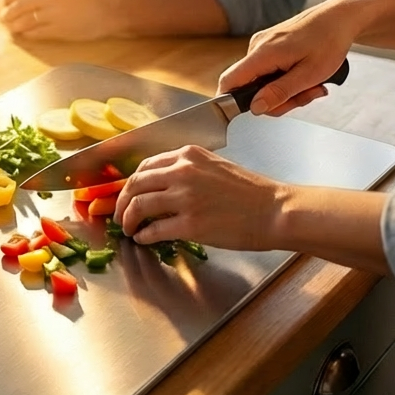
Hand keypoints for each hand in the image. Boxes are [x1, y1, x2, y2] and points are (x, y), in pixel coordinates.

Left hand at [0, 0, 116, 40]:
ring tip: (11, 28)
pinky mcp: (59, 29)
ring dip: (14, 26)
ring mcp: (55, 13)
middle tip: (2, 18)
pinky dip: (27, 34)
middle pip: (19, 6)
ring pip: (25, 20)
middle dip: (7, 14)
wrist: (105, 11)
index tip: (3, 3)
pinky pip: (36, 32)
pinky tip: (25, 34)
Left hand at [114, 145, 288, 250]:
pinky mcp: (190, 224)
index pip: (145, 166)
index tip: (127, 194)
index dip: (131, 183)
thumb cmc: (250, 192)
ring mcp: (185, 198)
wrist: (274, 210)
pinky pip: (154, 229)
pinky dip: (144, 235)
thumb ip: (186, 170)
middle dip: (122, 201)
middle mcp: (182, 172)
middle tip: (119, 214)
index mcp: (188, 155)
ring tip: (127, 228)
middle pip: (135, 184)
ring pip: (139, 206)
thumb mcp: (214, 166)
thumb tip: (160, 186)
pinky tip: (143, 238)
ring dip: (128, 219)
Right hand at [218, 0, 360, 115]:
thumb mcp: (310, 75)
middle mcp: (256, 47)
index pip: (229, 81)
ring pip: (261, 81)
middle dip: (277, 100)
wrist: (339, 18)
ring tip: (312, 85)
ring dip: (285, 91)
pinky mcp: (268, 46)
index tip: (258, 110)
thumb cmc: (329, 41)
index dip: (232, 101)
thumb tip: (256, 107)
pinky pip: (268, 72)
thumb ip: (280, 92)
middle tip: (305, 96)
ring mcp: (262, 45)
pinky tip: (304, 75)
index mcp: (263, 53)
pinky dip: (285, 80)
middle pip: (249, 87)